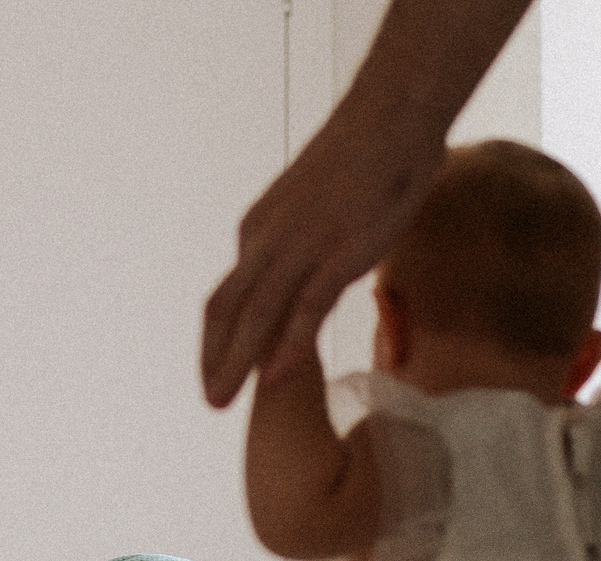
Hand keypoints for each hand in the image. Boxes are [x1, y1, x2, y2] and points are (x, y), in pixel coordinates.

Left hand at [201, 113, 444, 407]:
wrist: (389, 118)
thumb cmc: (360, 162)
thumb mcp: (313, 210)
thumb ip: (298, 246)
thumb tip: (299, 278)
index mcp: (258, 230)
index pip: (227, 295)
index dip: (218, 340)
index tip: (218, 372)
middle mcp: (266, 240)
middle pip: (226, 309)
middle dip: (213, 358)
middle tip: (211, 402)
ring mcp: (301, 247)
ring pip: (255, 315)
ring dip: (235, 363)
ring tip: (222, 403)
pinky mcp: (337, 252)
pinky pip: (305, 308)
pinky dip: (287, 347)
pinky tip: (276, 381)